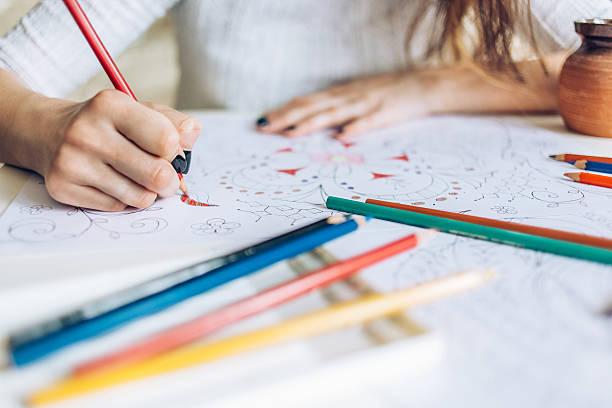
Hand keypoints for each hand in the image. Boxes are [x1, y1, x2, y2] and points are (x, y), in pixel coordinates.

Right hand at [32, 90, 200, 210]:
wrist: (48, 132)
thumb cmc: (107, 123)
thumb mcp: (140, 111)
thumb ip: (173, 123)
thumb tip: (193, 135)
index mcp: (110, 105)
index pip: (166, 140)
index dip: (176, 152)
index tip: (169, 151)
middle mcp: (87, 132)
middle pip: (157, 174)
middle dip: (169, 180)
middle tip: (165, 177)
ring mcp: (72, 162)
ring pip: (140, 197)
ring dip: (148, 192)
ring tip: (137, 177)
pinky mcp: (63, 187)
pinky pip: (117, 207)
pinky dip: (124, 199)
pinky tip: (114, 182)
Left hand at [256, 71, 440, 138]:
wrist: (423, 84)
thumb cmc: (387, 92)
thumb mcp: (357, 95)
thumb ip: (336, 108)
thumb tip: (313, 121)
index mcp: (340, 95)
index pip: (306, 103)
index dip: (283, 112)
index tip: (262, 121)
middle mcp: (347, 97)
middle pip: (312, 107)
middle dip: (286, 118)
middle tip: (264, 128)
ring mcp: (365, 104)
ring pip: (334, 115)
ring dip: (311, 124)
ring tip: (291, 133)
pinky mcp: (385, 114)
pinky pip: (369, 123)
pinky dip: (355, 129)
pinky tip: (342, 137)